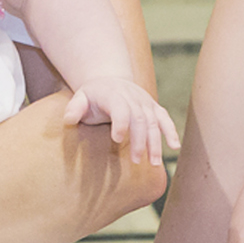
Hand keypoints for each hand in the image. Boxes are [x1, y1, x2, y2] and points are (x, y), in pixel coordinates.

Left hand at [62, 76, 180, 166]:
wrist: (109, 79)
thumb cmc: (92, 96)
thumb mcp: (80, 98)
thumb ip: (74, 108)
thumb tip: (68, 120)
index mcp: (113, 94)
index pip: (120, 108)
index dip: (120, 123)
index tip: (116, 140)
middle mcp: (132, 96)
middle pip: (139, 118)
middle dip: (140, 140)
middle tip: (137, 162)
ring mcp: (145, 102)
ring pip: (154, 121)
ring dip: (156, 142)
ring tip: (154, 163)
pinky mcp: (153, 107)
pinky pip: (165, 119)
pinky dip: (171, 131)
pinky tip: (175, 147)